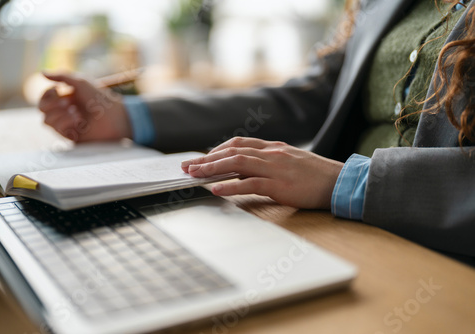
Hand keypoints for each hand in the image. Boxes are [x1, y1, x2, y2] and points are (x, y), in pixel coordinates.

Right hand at [38, 73, 131, 141]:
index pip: (45, 97)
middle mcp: (63, 111)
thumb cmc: (101, 99)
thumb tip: (41, 72)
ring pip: (46, 120)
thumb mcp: (81, 83)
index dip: (47, 93)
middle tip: (68, 102)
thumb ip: (62, 76)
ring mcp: (66, 124)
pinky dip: (65, 122)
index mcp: (65, 98)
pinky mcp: (70, 136)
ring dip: (59, 114)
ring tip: (76, 112)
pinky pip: (56, 129)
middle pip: (42, 108)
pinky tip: (78, 120)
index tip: (58, 89)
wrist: (115, 117)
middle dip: (52, 104)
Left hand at [181, 137, 343, 208]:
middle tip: (187, 166)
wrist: (341, 182)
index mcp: (273, 147)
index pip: (238, 144)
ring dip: (212, 168)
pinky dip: (230, 186)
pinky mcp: (279, 185)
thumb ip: (267, 163)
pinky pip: (250, 183)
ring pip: (237, 163)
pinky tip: (216, 189)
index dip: (216, 150)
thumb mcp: (289, 162)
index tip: (201, 158)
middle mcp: (271, 153)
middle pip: (232, 151)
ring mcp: (275, 167)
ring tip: (194, 175)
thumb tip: (243, 171)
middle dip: (207, 158)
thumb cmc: (315, 175)